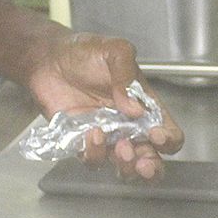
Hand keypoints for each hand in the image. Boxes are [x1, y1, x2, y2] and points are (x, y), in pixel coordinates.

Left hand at [24, 32, 183, 181]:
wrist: (48, 58)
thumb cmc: (84, 53)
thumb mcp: (114, 50)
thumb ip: (127, 74)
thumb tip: (135, 108)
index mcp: (144, 106)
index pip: (168, 132)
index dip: (168, 139)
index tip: (156, 135)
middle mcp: (128, 126)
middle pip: (150, 159)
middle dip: (151, 167)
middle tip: (144, 163)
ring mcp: (106, 137)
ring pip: (123, 166)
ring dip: (125, 165)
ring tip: (120, 148)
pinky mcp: (82, 143)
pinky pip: (93, 159)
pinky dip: (94, 153)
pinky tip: (92, 133)